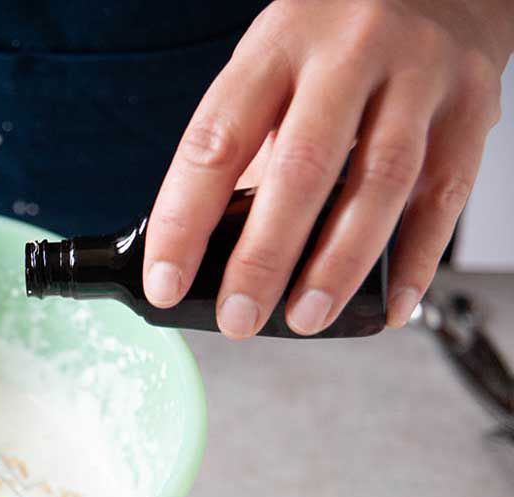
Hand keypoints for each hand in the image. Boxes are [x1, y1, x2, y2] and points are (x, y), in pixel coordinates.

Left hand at [143, 0, 512, 337]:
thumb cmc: (337, 38)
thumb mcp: (273, 65)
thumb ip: (248, 143)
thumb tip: (206, 248)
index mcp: (277, 44)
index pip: (216, 141)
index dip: (184, 221)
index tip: (165, 282)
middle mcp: (349, 53)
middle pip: (300, 167)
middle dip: (263, 258)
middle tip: (238, 317)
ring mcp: (418, 75)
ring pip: (378, 184)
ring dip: (338, 267)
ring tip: (304, 317)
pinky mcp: (472, 105)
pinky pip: (446, 195)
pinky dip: (417, 259)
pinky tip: (391, 303)